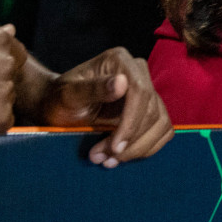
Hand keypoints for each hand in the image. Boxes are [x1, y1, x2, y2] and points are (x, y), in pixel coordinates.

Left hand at [38, 48, 172, 167]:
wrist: (58, 108)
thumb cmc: (58, 99)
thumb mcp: (68, 95)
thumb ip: (92, 88)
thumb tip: (122, 82)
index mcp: (119, 60)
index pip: (140, 91)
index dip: (132, 122)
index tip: (116, 146)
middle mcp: (138, 72)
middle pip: (152, 110)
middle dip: (131, 140)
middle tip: (104, 158)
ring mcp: (147, 90)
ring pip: (160, 123)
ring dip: (138, 147)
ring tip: (109, 160)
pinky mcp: (150, 109)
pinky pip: (162, 130)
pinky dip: (146, 147)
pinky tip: (123, 155)